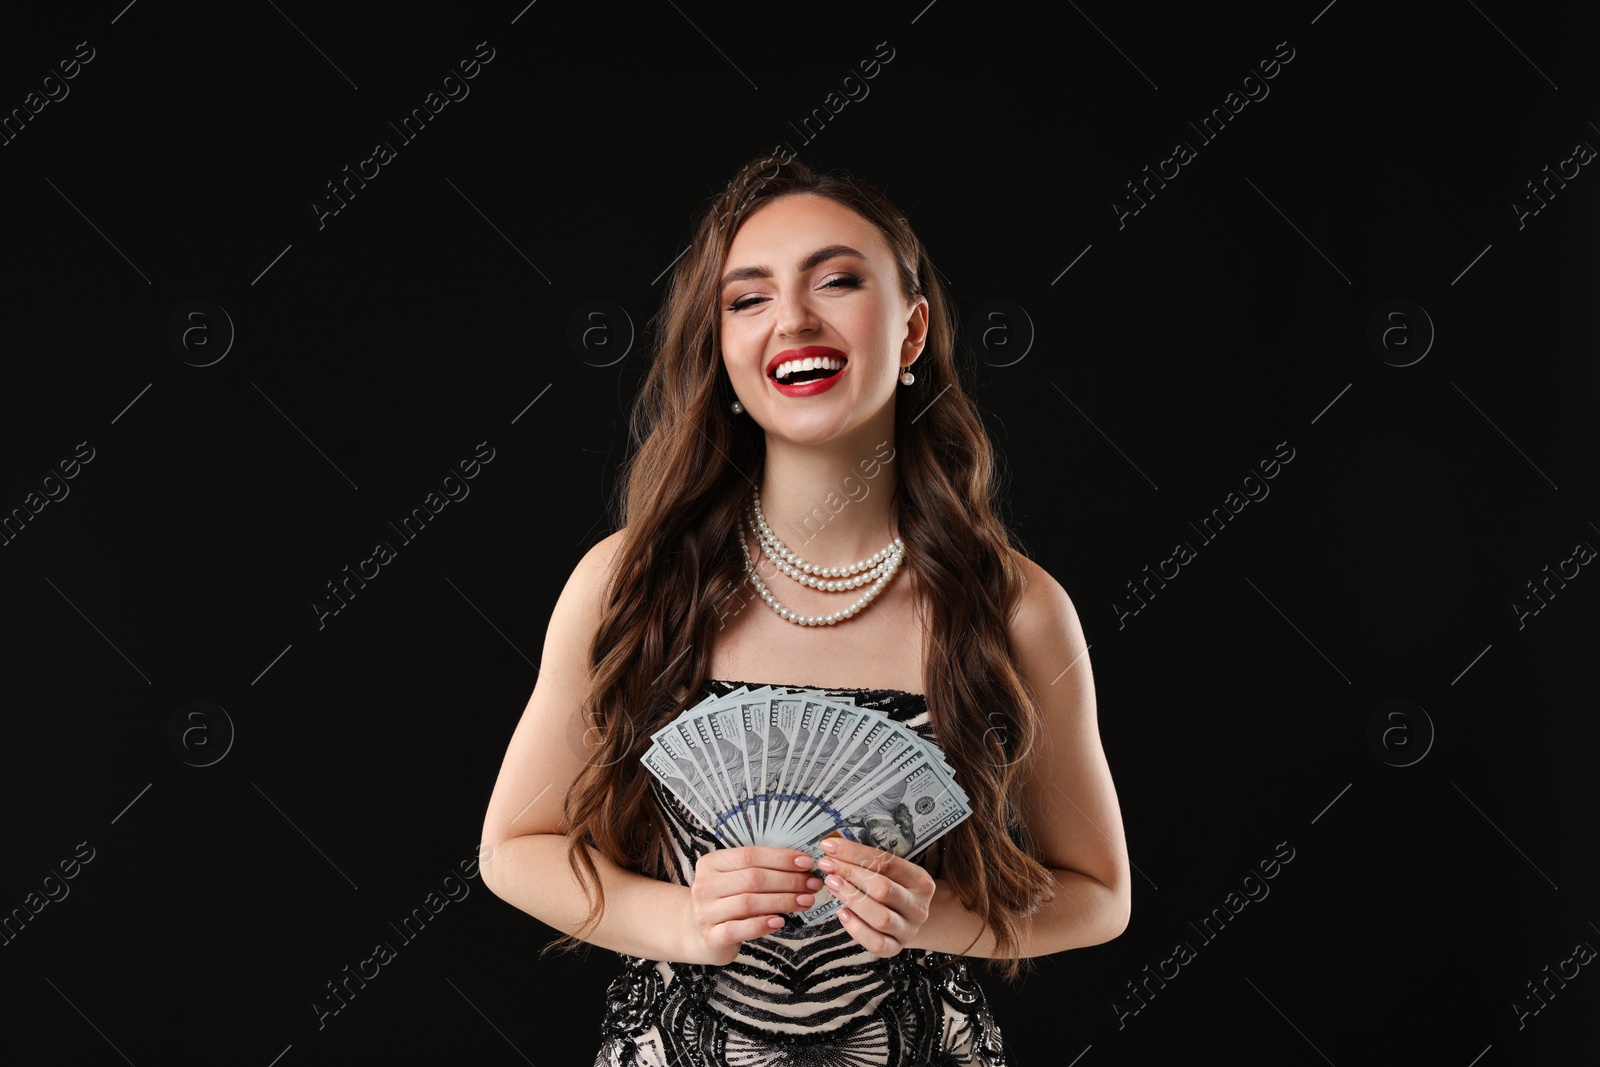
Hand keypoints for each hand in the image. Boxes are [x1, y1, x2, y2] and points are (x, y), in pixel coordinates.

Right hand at [685, 846, 824, 965]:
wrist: (699, 933)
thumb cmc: (726, 901)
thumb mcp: (736, 879)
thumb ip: (760, 869)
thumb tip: (801, 864)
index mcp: (711, 863)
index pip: (750, 855)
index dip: (781, 858)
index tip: (806, 862)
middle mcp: (705, 885)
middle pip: (753, 878)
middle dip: (788, 880)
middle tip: (812, 884)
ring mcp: (705, 912)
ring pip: (749, 902)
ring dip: (783, 901)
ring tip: (805, 901)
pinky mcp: (711, 936)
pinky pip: (739, 929)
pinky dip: (762, 924)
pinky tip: (780, 921)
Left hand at [816, 837, 934, 956]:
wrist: (909, 918)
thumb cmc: (895, 889)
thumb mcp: (892, 873)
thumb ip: (869, 862)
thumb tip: (835, 849)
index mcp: (920, 880)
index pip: (887, 862)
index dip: (855, 853)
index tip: (830, 846)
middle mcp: (918, 906)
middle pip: (883, 889)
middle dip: (851, 874)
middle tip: (828, 866)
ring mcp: (908, 929)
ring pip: (880, 917)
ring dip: (851, 898)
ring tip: (832, 885)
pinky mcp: (895, 948)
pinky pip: (875, 942)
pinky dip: (856, 928)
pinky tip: (842, 913)